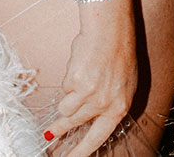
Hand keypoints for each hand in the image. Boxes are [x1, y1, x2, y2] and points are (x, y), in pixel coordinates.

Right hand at [45, 4, 136, 156]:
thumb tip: (95, 120)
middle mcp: (102, 104)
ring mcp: (87, 93)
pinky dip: (70, 79)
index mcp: (118, 108)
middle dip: (59, 130)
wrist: (110, 30)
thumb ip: (110, 104)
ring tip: (78, 83)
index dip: (82, 151)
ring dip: (68, 98)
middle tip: (49, 136)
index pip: (98, 138)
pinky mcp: (74, 80)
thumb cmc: (120, 54)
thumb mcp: (124, 85)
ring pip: (65, 108)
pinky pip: (64, 88)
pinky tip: (81, 66)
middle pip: (75, 124)